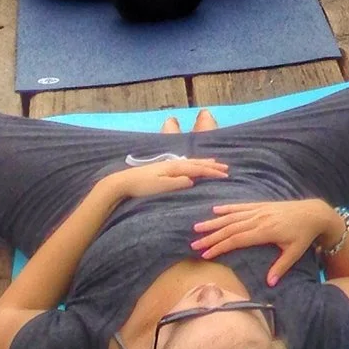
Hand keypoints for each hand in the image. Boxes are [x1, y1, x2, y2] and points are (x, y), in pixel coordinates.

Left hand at [100, 157, 229, 202]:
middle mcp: (174, 164)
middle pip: (196, 163)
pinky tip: (193, 165)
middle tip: (225, 167)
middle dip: (211, 165)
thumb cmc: (142, 186)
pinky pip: (185, 164)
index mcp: (175, 168)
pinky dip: (194, 163)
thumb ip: (177, 183)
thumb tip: (193, 180)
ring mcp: (168, 165)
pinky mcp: (163, 168)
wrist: (123, 182)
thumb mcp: (161, 186)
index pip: (198, 169)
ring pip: (191, 162)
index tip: (225, 175)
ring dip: (204, 162)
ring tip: (214, 162)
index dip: (212, 172)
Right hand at [191, 198, 340, 283]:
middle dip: (211, 237)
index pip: (237, 240)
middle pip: (230, 229)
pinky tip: (216, 209)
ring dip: (215, 222)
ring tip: (197, 227)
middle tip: (193, 244)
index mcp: (265, 231)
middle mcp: (260, 219)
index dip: (220, 247)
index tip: (205, 254)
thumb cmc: (304, 235)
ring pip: (233, 216)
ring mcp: (260, 211)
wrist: (315, 213)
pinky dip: (228, 208)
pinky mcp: (263, 206)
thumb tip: (270, 284)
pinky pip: (242, 206)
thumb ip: (281, 267)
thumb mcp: (295, 252)